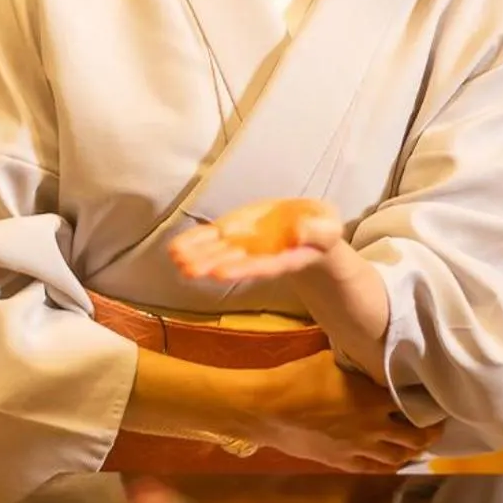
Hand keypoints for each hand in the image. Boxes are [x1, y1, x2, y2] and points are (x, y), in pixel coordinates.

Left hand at [170, 197, 343, 282]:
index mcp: (286, 257)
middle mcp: (259, 256)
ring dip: (196, 257)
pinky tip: (174, 249)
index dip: (243, 269)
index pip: (263, 265)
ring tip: (176, 260)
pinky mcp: (234, 233)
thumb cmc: (322, 230)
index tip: (222, 274)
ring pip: (218, 253)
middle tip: (188, 270)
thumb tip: (300, 232)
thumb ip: (318, 232)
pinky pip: (211, 238)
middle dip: (211, 266)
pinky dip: (193, 242)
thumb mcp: (329, 228)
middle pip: (234, 263)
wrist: (308, 228)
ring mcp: (244, 246)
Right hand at [245, 352, 442, 473]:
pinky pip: (374, 468)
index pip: (414, 404)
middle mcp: (373, 427)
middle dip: (430, 432)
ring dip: (412, 451)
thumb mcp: (333, 361)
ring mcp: (359, 448)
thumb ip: (359, 365)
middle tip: (437, 425)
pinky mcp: (343, 461)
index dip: (428, 403)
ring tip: (419, 444)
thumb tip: (370, 357)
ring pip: (398, 456)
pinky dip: (388, 464)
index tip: (434, 398)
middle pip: (415, 437)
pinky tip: (393, 460)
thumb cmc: (298, 378)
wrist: (269, 409)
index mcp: (374, 400)